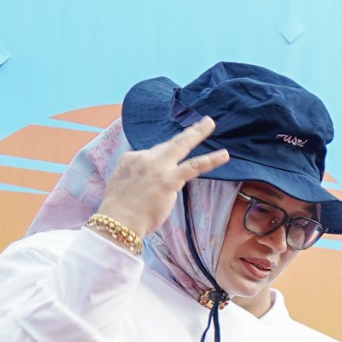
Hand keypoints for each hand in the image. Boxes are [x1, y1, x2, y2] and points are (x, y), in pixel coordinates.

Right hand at [95, 118, 228, 238]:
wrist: (117, 220)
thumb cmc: (119, 209)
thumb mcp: (122, 184)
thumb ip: (137, 177)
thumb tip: (148, 180)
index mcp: (131, 159)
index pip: (153, 154)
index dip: (164, 161)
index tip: (165, 173)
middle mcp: (143, 158)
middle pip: (169, 143)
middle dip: (188, 132)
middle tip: (204, 121)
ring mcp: (157, 167)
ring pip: (181, 146)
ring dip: (197, 133)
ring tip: (209, 123)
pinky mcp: (168, 180)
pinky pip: (193, 166)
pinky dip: (210, 160)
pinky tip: (223, 155)